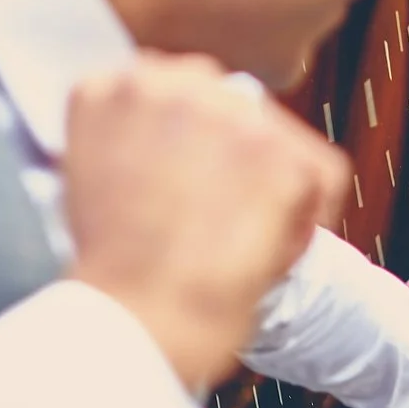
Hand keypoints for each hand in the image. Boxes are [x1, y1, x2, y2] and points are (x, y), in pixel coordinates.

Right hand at [66, 55, 348, 393]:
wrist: (131, 325)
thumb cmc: (107, 276)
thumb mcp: (87, 182)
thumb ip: (127, 141)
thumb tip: (169, 145)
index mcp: (115, 88)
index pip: (172, 91)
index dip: (185, 148)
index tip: (180, 189)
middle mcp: (174, 82)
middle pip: (229, 109)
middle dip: (231, 161)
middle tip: (213, 220)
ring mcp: (233, 115)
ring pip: (278, 139)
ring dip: (269, 188)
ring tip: (232, 244)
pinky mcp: (283, 155)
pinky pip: (321, 176)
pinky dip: (307, 221)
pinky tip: (267, 256)